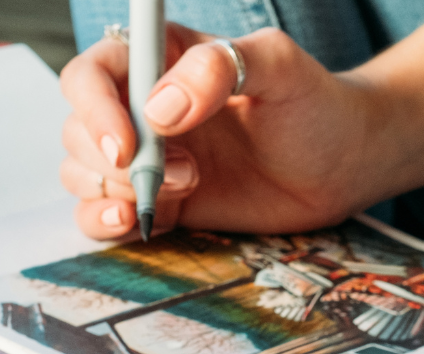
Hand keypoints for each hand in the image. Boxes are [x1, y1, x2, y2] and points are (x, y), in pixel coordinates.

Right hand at [58, 25, 388, 239]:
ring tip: (187, 189)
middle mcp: (143, 108)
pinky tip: (136, 224)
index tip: (128, 147)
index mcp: (159, 61)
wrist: (343, 163)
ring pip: (84, 174)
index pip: (90, 76)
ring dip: (118, 192)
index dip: (94, 111)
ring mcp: (150, 157)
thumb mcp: (278, 66)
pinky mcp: (163, 201)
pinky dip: (104, 224)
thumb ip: (218, 68)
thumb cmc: (314, 105)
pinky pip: (103, 214)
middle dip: (118, 162)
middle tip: (186, 172)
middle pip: (79, 131)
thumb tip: (160, 107)